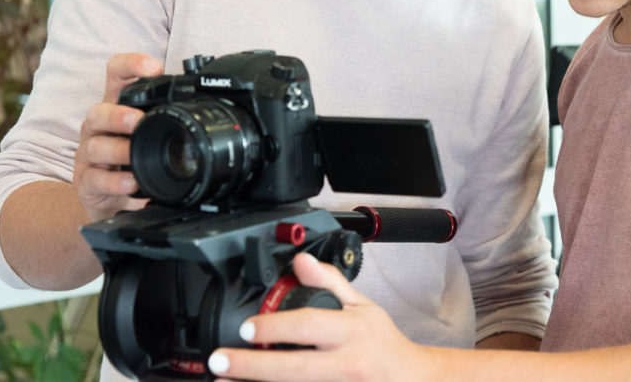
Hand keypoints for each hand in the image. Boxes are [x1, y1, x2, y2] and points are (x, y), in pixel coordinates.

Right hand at [72, 52, 161, 222]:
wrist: (106, 192)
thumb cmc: (129, 153)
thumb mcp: (146, 129)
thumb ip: (165, 113)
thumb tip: (203, 102)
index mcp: (116, 105)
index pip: (116, 74)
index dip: (130, 65)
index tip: (153, 67)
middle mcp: (99, 126)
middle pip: (98, 111)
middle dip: (118, 114)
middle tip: (137, 120)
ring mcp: (89, 153)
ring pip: (95, 146)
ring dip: (118, 150)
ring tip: (134, 154)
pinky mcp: (86, 180)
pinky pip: (96, 179)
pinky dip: (114, 181)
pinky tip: (130, 182)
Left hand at [208, 253, 434, 381]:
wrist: (409, 381)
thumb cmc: (382, 344)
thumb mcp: (363, 305)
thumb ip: (329, 282)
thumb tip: (300, 260)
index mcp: (353, 332)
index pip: (310, 326)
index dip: (275, 326)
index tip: (246, 327)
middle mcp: (347, 364)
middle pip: (295, 369)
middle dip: (253, 366)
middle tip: (220, 359)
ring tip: (225, 380)